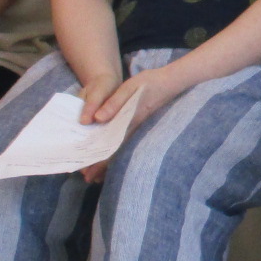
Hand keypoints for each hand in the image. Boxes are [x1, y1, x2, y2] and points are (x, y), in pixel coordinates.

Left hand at [76, 67, 176, 184]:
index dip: (100, 161)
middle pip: (116, 152)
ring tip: (97, 174)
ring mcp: (138, 128)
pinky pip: (126, 142)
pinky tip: (111, 155)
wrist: (171, 81)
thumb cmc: (150, 83)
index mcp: (129, 122)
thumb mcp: (130, 88)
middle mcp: (134, 129)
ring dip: (109, 161)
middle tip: (88, 178)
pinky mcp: (139, 125)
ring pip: (121, 149)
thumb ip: (113, 103)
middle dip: (102, 166)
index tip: (88, 172)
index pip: (112, 146)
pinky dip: (117, 151)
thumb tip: (96, 119)